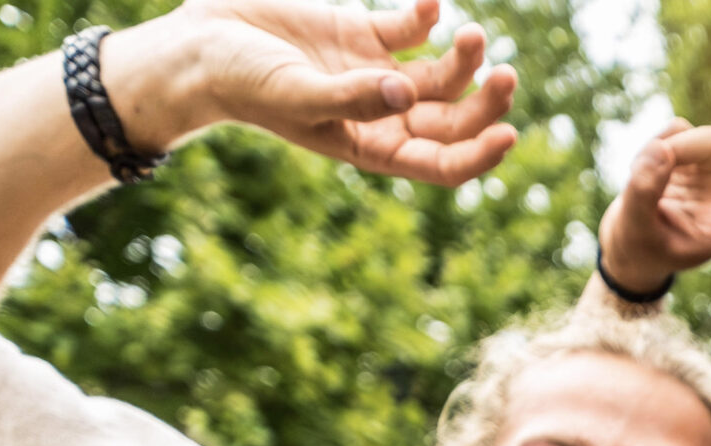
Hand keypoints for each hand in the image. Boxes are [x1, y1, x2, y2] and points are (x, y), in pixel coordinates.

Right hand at [114, 0, 516, 186]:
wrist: (200, 45)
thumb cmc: (242, 83)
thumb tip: (407, 95)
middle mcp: (383, 114)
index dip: (480, 154)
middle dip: (485, 102)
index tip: (509, 134)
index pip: (441, 163)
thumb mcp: (296, 95)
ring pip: (441, 73)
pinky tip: (432, 4)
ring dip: (464, 57)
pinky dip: (427, 16)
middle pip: (453, 118)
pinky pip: (409, 27)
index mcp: (372, 146)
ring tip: (473, 36)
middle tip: (506, 74)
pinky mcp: (362, 31)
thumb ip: (352, 97)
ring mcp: (376, 72)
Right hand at [597, 117, 710, 294]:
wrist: (628, 238)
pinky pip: (677, 129)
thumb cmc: (639, 244)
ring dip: (676, 147)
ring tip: (646, 171)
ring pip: (707, 139)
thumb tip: (661, 149)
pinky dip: (657, 142)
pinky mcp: (691, 152)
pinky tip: (647, 163)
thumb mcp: (635, 227)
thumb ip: (644, 191)